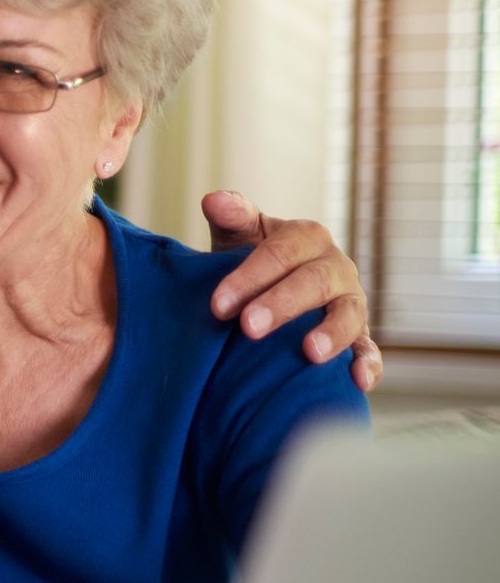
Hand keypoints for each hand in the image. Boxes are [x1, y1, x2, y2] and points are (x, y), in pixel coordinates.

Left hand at [200, 191, 381, 391]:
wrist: (266, 293)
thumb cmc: (249, 263)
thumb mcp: (239, 237)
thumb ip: (232, 218)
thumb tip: (213, 200)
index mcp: (306, 238)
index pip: (280, 252)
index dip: (250, 277)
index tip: (218, 304)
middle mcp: (334, 267)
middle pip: (314, 282)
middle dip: (281, 304)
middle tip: (250, 327)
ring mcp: (350, 302)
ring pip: (349, 314)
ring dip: (331, 333)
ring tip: (310, 353)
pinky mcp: (359, 336)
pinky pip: (369, 349)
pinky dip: (368, 363)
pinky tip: (358, 381)